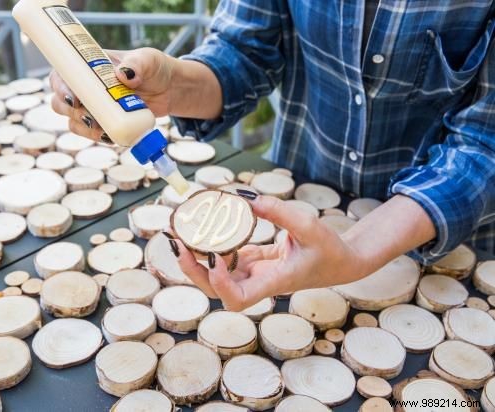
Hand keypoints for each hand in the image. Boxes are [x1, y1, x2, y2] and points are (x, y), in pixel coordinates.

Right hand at [49, 47, 175, 141]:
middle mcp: (85, 87)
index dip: (59, 87)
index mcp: (88, 66)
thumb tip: (123, 75)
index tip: (73, 99)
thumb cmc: (154, 68)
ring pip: (73, 121)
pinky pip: (90, 133)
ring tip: (104, 129)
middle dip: (71, 113)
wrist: (169, 90)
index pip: (61, 75)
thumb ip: (137, 64)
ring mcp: (94, 107)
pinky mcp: (104, 123)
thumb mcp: (148, 60)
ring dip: (84, 128)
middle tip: (92, 117)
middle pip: (60, 102)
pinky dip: (97, 137)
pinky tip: (111, 136)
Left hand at [173, 194, 366, 310]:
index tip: (216, 258)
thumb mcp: (310, 226)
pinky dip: (211, 245)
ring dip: (195, 258)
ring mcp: (253, 274)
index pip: (239, 298)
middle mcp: (258, 282)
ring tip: (178, 232)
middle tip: (176, 241)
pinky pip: (226, 257)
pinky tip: (200, 227)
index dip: (220, 283)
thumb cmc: (329, 250)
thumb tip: (247, 199)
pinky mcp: (251, 263)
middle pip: (216, 289)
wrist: (340, 263)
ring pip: (215, 275)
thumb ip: (279, 212)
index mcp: (273, 282)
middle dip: (192, 269)